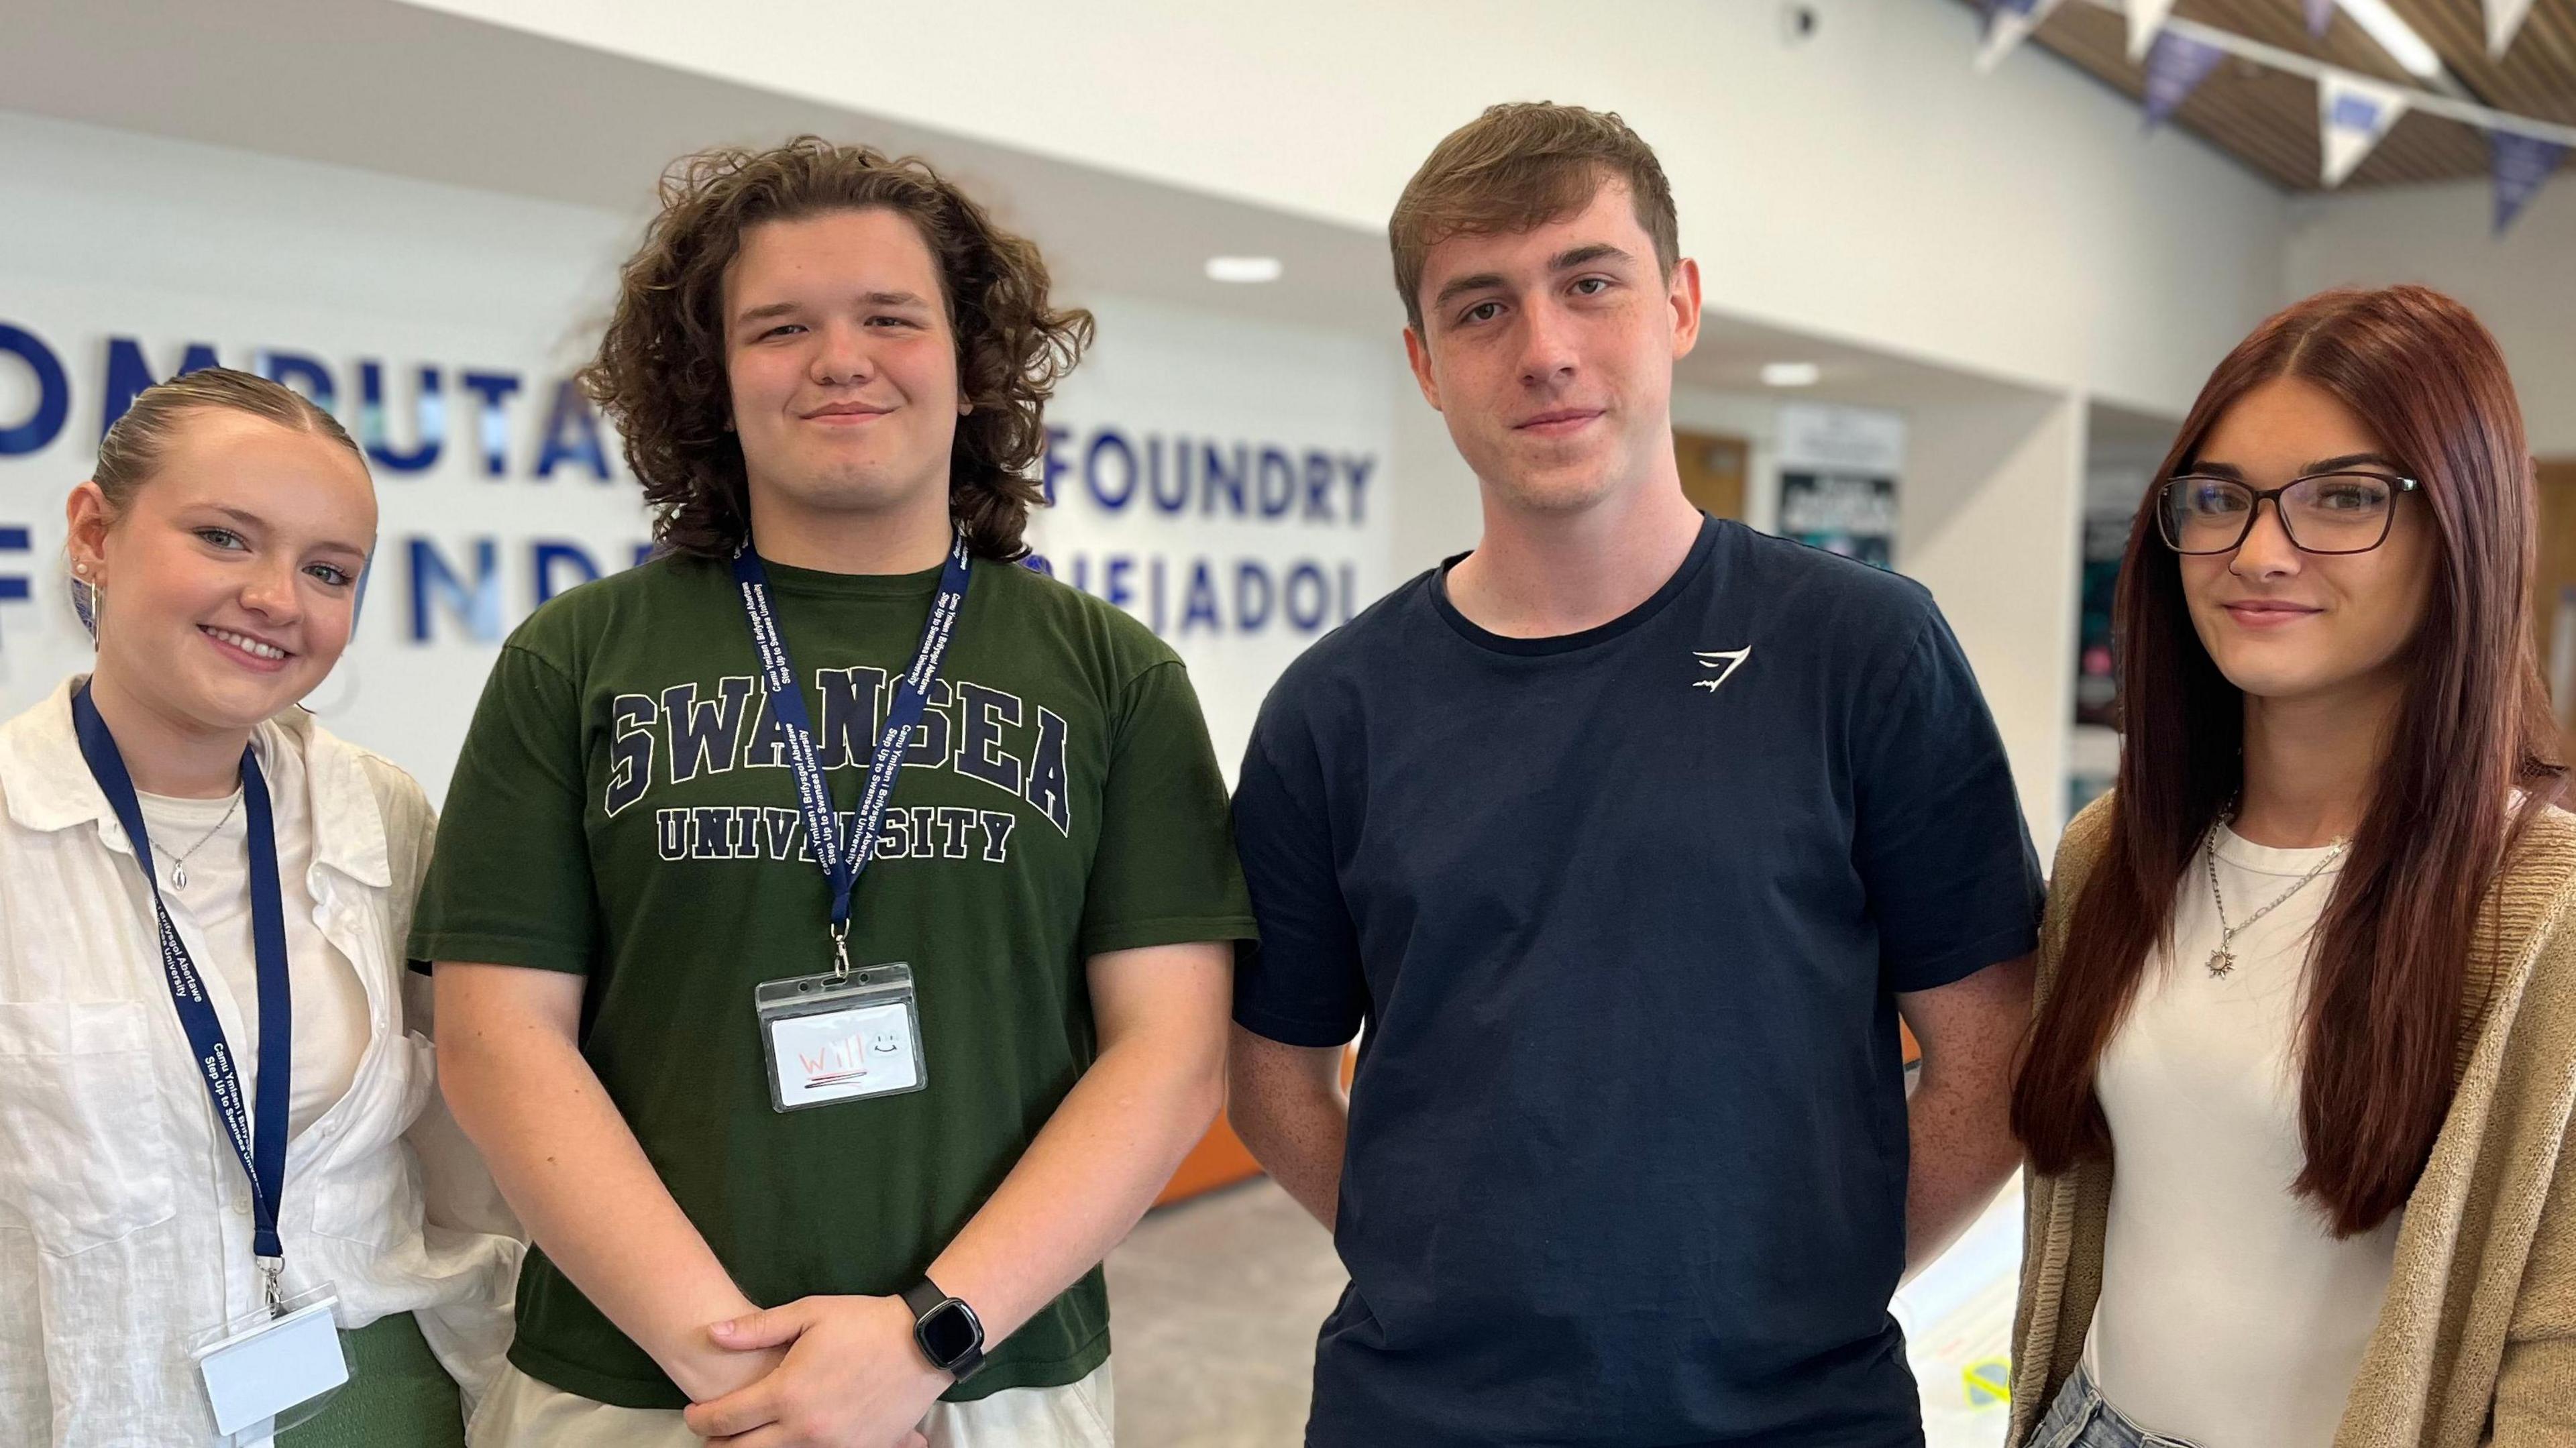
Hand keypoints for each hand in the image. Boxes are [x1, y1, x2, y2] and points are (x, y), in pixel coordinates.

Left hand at [682, 1294, 948, 1446]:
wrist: (925, 1343)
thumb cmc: (864, 1323)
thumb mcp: (809, 1313)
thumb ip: (757, 1329)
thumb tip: (711, 1334)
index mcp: (787, 1393)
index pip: (725, 1419)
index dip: (700, 1419)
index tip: (693, 1414)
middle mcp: (804, 1428)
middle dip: (719, 1446)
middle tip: (712, 1436)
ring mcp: (833, 1446)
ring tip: (748, 1439)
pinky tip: (793, 1438)